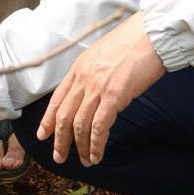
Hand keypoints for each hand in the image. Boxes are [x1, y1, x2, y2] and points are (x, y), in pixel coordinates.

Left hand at [35, 11, 164, 166]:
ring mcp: (97, 87)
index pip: (57, 99)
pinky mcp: (114, 95)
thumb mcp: (103, 54)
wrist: (151, 34)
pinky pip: (99, 126)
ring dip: (79, 147)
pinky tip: (97, 155)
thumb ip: (94, 73)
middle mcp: (83, 78)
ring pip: (79, 124)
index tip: (42, 135)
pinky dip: (96, 144)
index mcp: (79, 67)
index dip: (48, 120)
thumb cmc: (133, 42)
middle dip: (60, 140)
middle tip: (59, 157)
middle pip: (64, 115)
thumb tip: (94, 93)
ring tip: (84, 161)